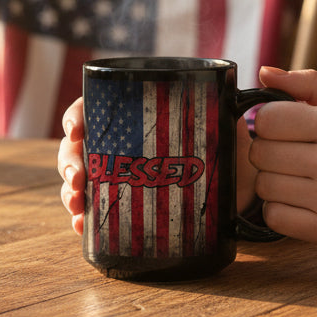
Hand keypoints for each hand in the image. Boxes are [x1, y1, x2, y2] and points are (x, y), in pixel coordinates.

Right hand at [58, 97, 254, 235]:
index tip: (76, 130)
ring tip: (76, 205)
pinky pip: (94, 212)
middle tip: (78, 178)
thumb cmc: (226, 144)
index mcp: (133, 114)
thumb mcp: (223, 122)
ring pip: (80, 179)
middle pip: (77, 146)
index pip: (92, 107)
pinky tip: (82, 226)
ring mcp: (117, 175)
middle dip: (69, 161)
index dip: (76, 117)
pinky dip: (83, 220)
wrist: (238, 184)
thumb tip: (248, 89)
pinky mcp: (123, 205)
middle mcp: (119, 143)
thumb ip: (227, 106)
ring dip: (69, 192)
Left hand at [250, 66, 316, 255]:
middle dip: (269, 154)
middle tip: (291, 158)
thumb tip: (264, 73)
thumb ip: (309, 85)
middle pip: (261, 153)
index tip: (283, 131)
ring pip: (264, 186)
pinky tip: (301, 204)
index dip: (268, 124)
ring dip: (274, 184)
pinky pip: (274, 217)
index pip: (267, 119)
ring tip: (299, 181)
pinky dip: (280, 211)